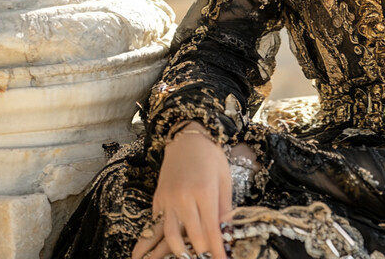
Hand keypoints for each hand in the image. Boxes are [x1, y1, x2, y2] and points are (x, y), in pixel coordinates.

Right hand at [132, 124, 231, 258]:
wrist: (187, 138)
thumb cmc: (210, 156)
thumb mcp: (224, 178)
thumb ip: (224, 207)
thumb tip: (226, 233)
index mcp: (204, 191)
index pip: (211, 230)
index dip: (217, 250)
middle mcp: (183, 197)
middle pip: (191, 236)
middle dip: (201, 252)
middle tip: (208, 257)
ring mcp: (168, 199)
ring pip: (170, 236)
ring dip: (179, 251)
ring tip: (189, 256)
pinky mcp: (158, 199)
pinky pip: (158, 225)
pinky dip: (162, 238)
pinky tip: (168, 246)